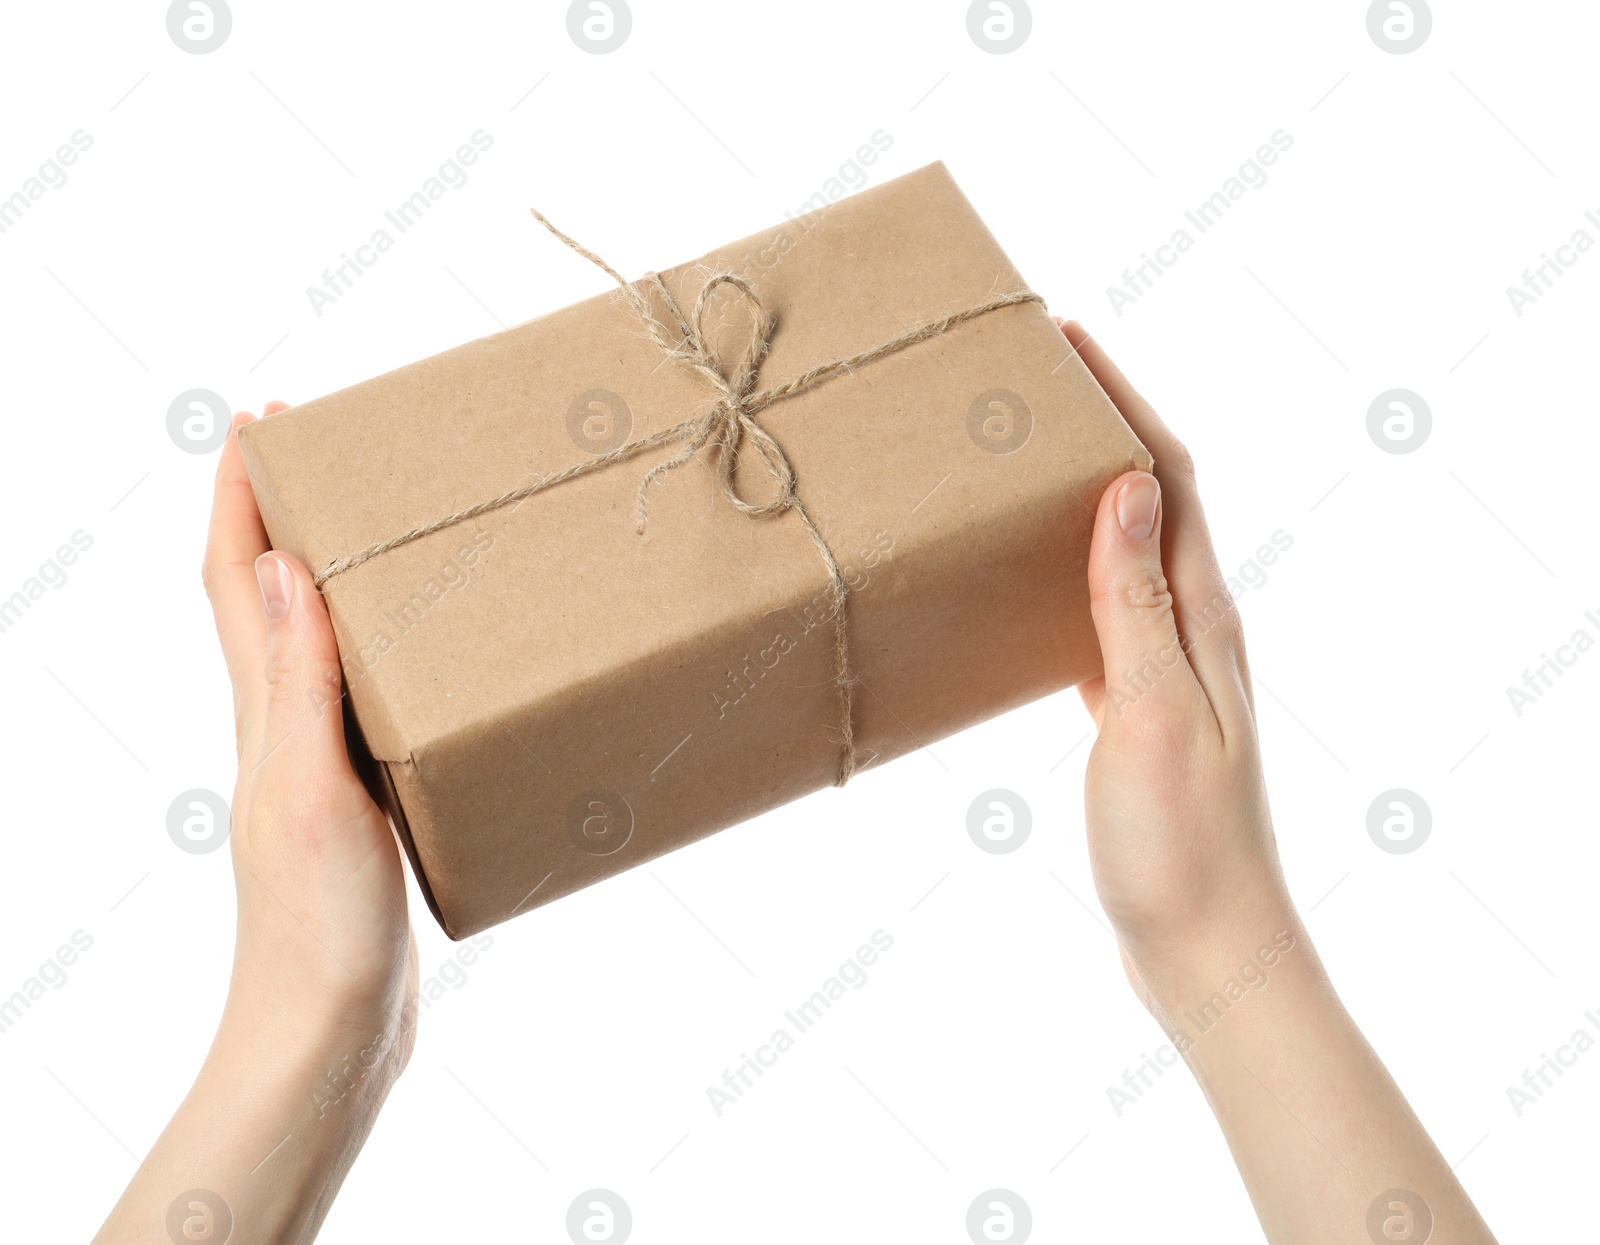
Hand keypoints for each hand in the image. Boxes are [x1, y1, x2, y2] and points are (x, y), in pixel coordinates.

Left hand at [94, 406, 417, 1243]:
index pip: (236, 579)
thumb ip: (297, 684)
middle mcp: (282, 729)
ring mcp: (319, 765)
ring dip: (330, 574)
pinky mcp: (360, 801)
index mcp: (265, 718)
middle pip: (267, 596)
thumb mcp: (307, 792)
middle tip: (331, 453)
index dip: (239, 497)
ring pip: (315, 643)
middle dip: (282, 513)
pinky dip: (379, 649)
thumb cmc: (316, 925)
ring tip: (381, 528)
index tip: (263, 420)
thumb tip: (283, 563)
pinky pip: (362, 697)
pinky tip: (425, 656)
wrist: (331, 1029)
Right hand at [1062, 321, 1496, 1242]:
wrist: (1204, 944)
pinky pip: (1102, 609)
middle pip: (1149, 497)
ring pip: (1124, 550)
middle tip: (1030, 385)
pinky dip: (1067, 570)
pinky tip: (1025, 579)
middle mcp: (1192, 628)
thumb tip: (1126, 484)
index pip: (1166, 477)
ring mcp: (1166, 667)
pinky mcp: (1136, 706)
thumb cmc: (1182, 843)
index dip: (1122, 400)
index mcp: (1202, 617)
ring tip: (1017, 462)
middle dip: (1100, 427)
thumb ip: (1139, 601)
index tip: (1067, 342)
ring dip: (1080, 493)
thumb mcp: (1153, 713)